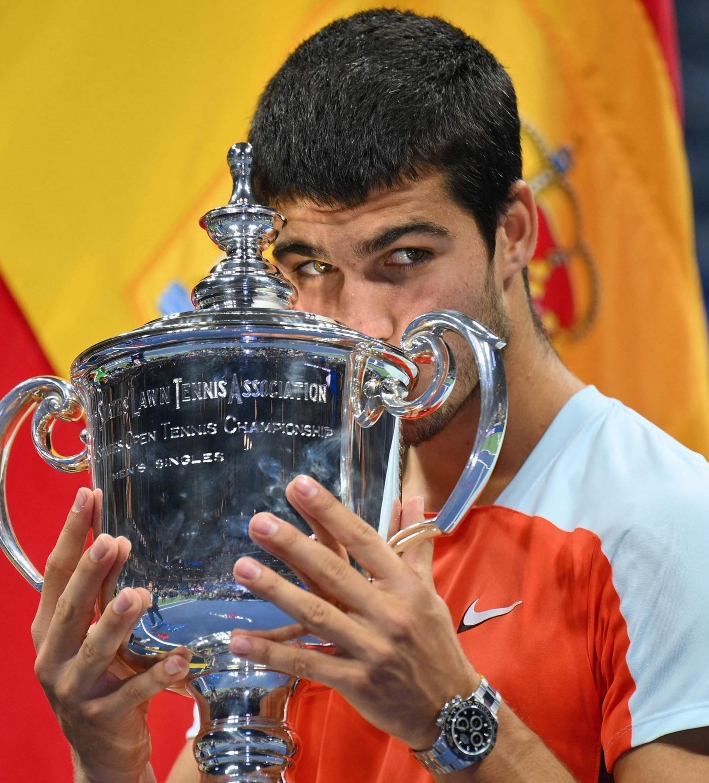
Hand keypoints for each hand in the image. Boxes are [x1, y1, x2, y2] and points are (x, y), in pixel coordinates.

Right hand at [32, 488, 190, 782]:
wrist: (100, 750)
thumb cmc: (100, 677)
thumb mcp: (94, 632)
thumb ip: (104, 593)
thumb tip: (121, 537)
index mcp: (49, 629)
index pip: (55, 574)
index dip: (70, 535)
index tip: (86, 496)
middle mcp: (53, 656)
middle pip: (69, 609)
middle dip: (89, 573)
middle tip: (112, 541)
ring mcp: (75, 689)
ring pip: (93, 651)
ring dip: (116, 622)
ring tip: (139, 595)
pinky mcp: (103, 718)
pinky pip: (133, 694)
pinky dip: (157, 676)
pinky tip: (180, 658)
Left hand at [229, 475, 478, 750]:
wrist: (451, 708)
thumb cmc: (435, 642)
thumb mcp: (428, 590)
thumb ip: (413, 542)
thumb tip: (409, 496)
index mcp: (404, 585)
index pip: (363, 539)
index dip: (330, 512)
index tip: (299, 486)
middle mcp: (388, 612)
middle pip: (334, 572)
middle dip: (293, 545)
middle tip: (259, 522)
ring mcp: (371, 648)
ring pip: (316, 614)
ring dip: (276, 591)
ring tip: (242, 568)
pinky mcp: (355, 681)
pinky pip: (308, 663)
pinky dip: (273, 653)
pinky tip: (240, 641)